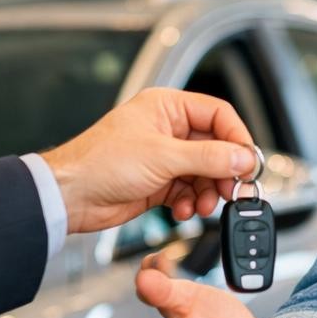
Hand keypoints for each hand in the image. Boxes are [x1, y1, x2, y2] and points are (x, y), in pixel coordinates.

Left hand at [42, 88, 257, 232]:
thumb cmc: (98, 163)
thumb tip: (242, 157)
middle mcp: (168, 130)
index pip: (218, 115)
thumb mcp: (163, 157)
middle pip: (215, 147)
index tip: (248, 161)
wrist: (69, 197)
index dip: (237, 138)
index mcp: (168, 107)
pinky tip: (183, 210)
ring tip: (204, 205)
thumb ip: (209, 157)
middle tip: (232, 189)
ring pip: (204, 173)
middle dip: (223, 171)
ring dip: (208, 192)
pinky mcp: (159, 182)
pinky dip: (191, 203)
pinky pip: (189, 191)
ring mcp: (164, 157)